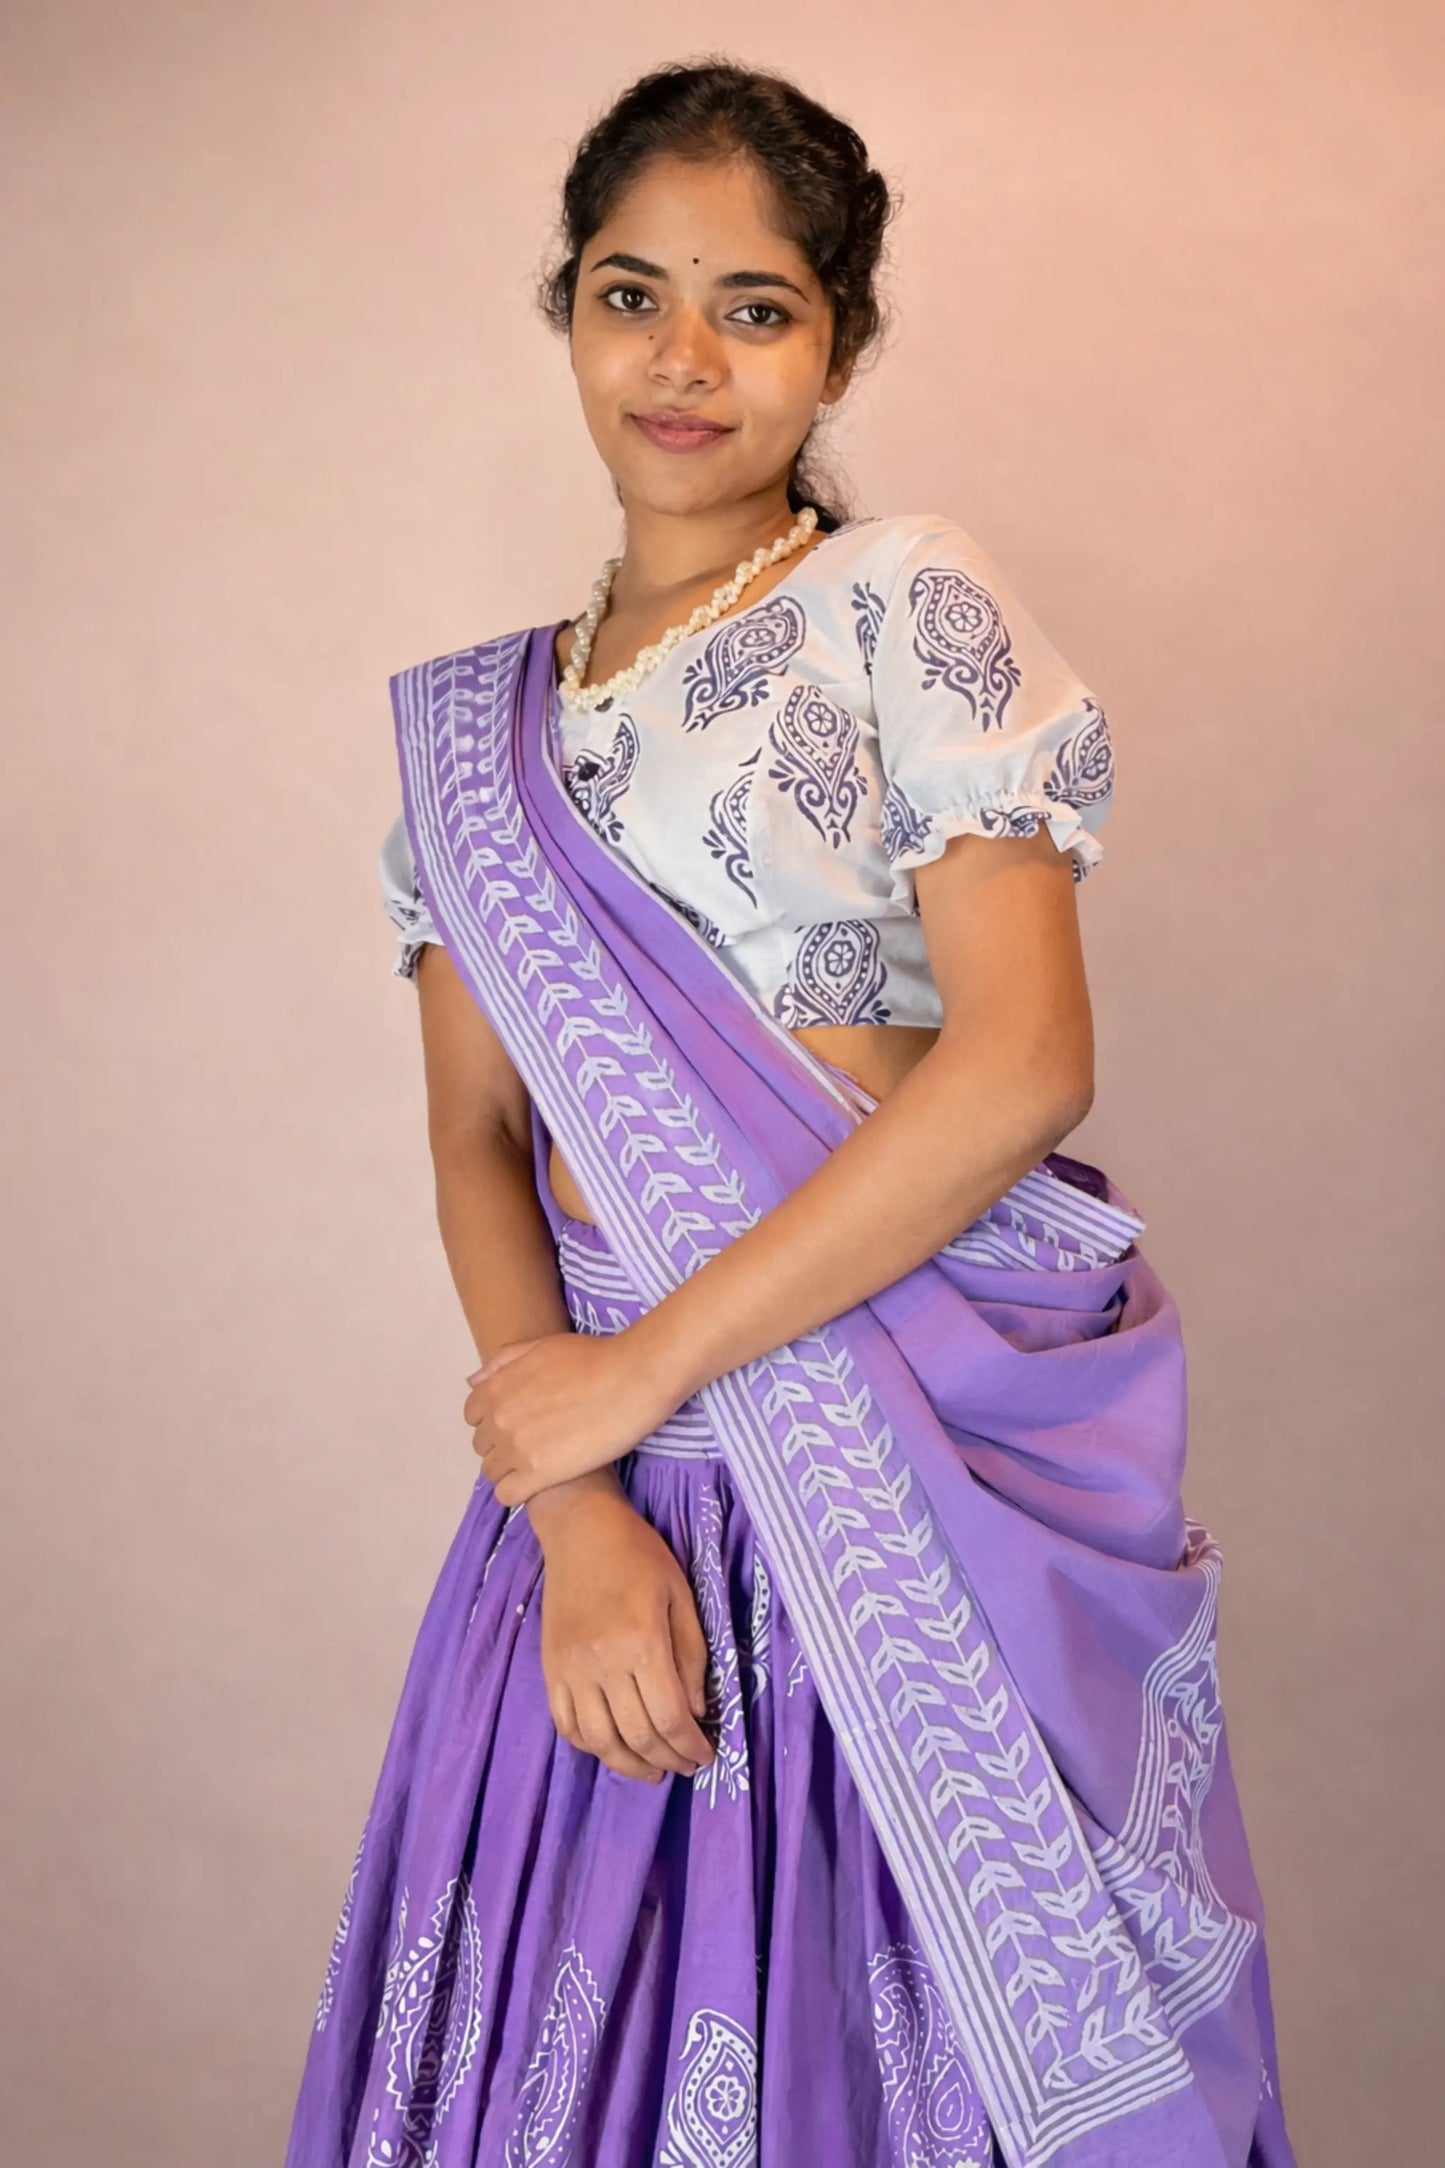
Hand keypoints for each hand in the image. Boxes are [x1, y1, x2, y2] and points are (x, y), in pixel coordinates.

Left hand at [463, 1329, 681, 1504]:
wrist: (632, 1378)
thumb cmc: (593, 1357)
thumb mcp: (542, 1346)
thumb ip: (504, 1362)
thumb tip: (473, 1381)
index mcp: (497, 1387)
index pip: (473, 1416)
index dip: (493, 1420)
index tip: (517, 1422)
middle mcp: (499, 1419)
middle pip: (483, 1446)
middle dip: (502, 1445)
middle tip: (535, 1443)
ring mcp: (517, 1448)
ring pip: (493, 1473)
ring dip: (511, 1470)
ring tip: (540, 1464)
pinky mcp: (539, 1474)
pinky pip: (508, 1495)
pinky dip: (519, 1492)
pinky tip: (540, 1483)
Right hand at [531, 1481, 715, 1783]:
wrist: (580, 1531)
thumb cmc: (639, 1556)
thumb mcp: (681, 1596)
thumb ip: (692, 1656)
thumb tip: (697, 1710)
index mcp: (641, 1642)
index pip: (669, 1717)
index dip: (690, 1747)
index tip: (705, 1756)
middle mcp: (602, 1663)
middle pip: (636, 1736)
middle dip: (667, 1760)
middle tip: (686, 1766)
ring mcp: (570, 1669)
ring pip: (598, 1740)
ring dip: (629, 1765)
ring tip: (653, 1770)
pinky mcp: (550, 1669)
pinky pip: (566, 1724)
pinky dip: (590, 1746)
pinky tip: (612, 1747)